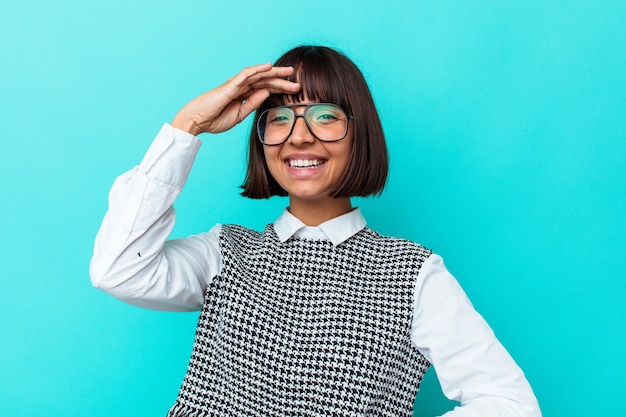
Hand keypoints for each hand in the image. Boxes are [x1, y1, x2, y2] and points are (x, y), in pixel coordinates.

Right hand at [171, 63, 299, 135]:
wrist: (196, 121)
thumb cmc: (214, 119)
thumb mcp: (239, 114)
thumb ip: (252, 104)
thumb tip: (266, 94)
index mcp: (243, 95)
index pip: (265, 89)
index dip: (280, 89)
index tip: (295, 92)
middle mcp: (240, 87)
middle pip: (265, 80)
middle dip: (282, 80)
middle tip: (298, 82)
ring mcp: (235, 84)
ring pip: (259, 75)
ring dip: (274, 72)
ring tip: (289, 71)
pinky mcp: (230, 85)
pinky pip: (246, 74)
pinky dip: (257, 69)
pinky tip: (268, 66)